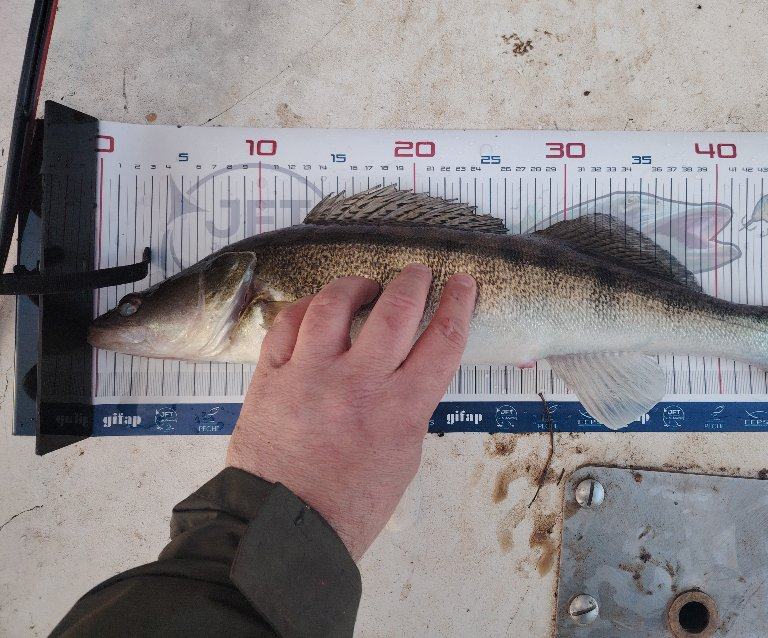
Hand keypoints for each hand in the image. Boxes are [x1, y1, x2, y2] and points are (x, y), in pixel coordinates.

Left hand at [226, 263, 476, 559]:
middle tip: (416, 274)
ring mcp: (310, 375)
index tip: (461, 283)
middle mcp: (358, 384)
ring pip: (336, 303)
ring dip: (357, 285)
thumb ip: (409, 405)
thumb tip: (409, 367)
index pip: (442, 340)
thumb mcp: (403, 456)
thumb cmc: (350, 504)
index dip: (458, 303)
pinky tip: (319, 307)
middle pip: (396, 309)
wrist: (285, 528)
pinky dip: (308, 306)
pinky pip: (289, 322)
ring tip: (365, 286)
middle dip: (413, 282)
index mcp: (401, 410)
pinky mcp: (271, 376)